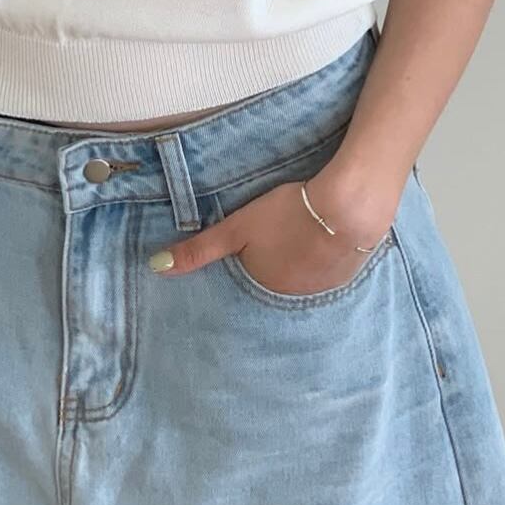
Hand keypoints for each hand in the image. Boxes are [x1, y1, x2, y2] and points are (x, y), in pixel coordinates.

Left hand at [148, 166, 399, 296]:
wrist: (349, 207)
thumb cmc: (288, 215)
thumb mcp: (237, 227)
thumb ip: (199, 249)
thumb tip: (155, 268)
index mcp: (265, 288)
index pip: (250, 279)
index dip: (251, 259)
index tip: (257, 245)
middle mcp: (293, 297)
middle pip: (277, 279)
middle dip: (277, 263)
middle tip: (282, 237)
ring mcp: (323, 288)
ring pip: (304, 276)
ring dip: (301, 261)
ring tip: (302, 235)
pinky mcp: (347, 274)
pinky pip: (328, 270)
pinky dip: (324, 257)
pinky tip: (326, 238)